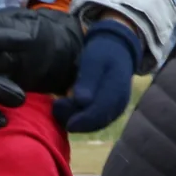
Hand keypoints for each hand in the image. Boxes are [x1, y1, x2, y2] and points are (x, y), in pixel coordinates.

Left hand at [53, 18, 145, 132]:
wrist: (117, 52)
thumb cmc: (103, 53)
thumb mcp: (94, 60)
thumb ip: (89, 80)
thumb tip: (81, 101)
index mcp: (117, 90)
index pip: (99, 112)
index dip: (81, 119)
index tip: (64, 117)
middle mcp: (119, 104)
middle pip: (96, 122)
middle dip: (75, 119)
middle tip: (56, 106)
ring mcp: (115, 109)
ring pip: (94, 124)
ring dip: (76, 120)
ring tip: (59, 106)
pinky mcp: (109, 111)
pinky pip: (95, 121)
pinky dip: (81, 119)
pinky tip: (69, 109)